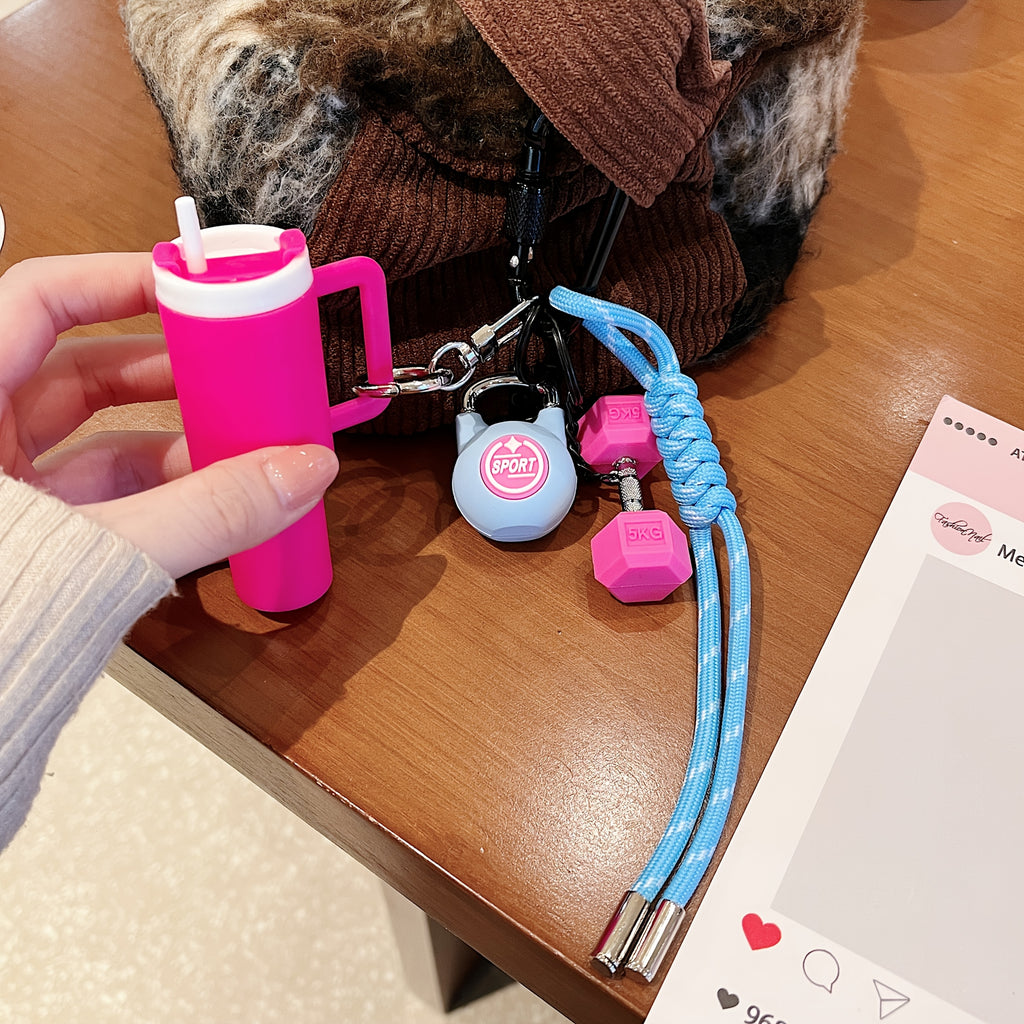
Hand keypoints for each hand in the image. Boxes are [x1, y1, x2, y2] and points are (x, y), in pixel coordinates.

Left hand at [0, 252, 338, 577]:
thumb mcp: (96, 545)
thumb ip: (207, 511)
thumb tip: (295, 474)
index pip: (42, 298)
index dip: (119, 279)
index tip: (193, 286)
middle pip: (83, 367)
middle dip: (169, 370)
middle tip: (238, 369)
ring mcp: (3, 491)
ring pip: (98, 438)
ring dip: (175, 438)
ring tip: (244, 444)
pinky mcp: (29, 535)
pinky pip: (103, 493)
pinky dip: (160, 491)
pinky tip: (214, 498)